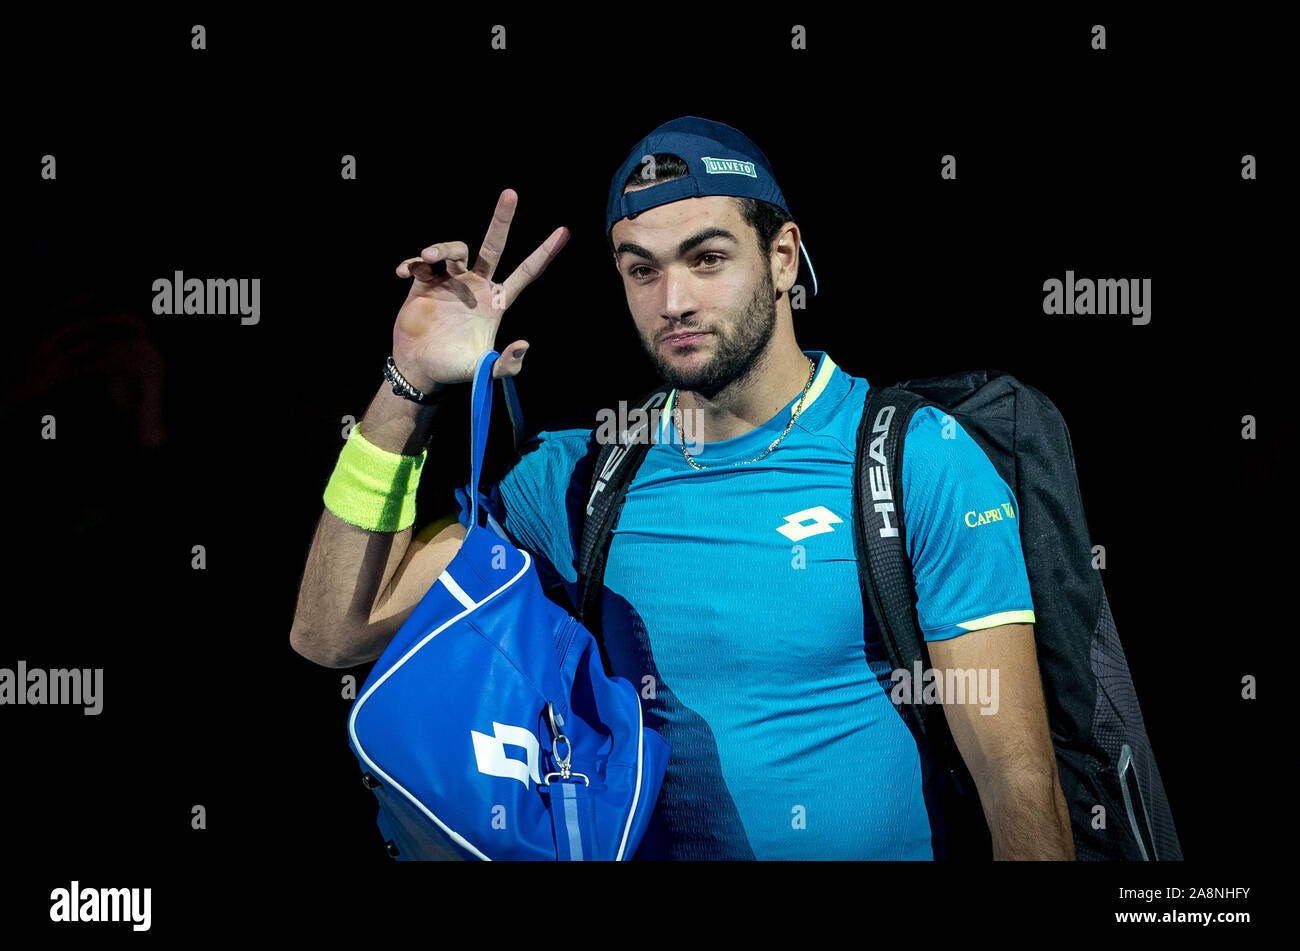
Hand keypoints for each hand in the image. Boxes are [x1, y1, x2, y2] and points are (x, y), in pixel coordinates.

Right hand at [392, 189, 567, 390]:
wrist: (420, 367)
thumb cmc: (455, 367)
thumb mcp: (483, 370)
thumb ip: (507, 365)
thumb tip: (524, 345)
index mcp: (496, 301)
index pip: (526, 273)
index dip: (544, 253)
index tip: (564, 231)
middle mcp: (477, 285)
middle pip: (493, 245)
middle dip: (502, 220)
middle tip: (511, 194)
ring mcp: (451, 281)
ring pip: (454, 249)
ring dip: (442, 247)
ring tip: (427, 258)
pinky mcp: (424, 282)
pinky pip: (421, 262)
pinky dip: (413, 261)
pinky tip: (404, 270)